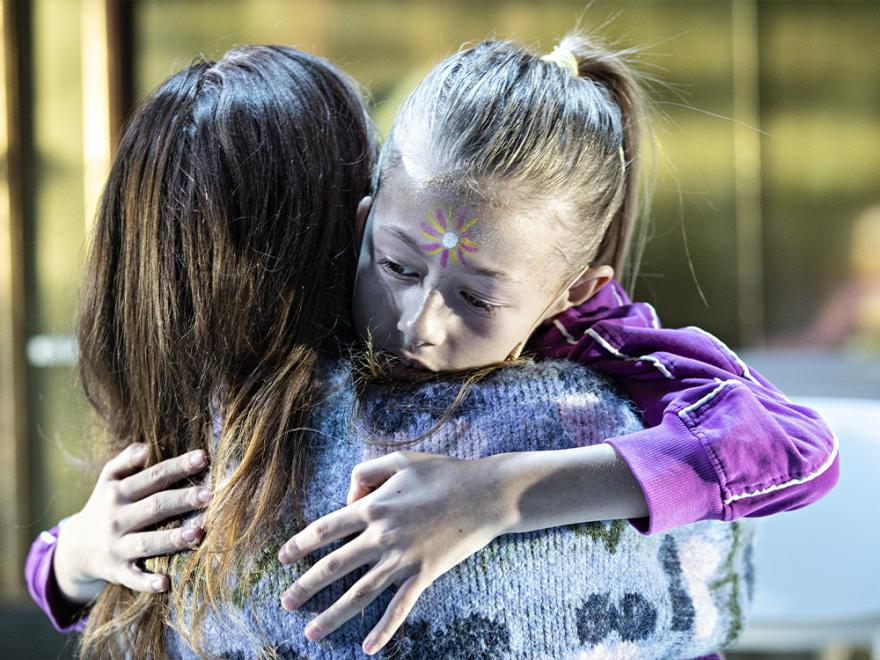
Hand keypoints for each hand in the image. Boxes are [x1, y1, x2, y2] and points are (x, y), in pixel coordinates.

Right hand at [53, 443, 211, 603]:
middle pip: (155, 506)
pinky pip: (133, 578)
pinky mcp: (117, 572)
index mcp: (118, 493)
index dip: (178, 467)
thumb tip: (146, 446)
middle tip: (210, 494)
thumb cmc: (105, 506)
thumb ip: (125, 461)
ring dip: (172, 539)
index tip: (203, 458)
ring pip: (147, 542)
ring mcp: (117, 546)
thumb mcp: (108, 480)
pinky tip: (166, 583)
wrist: (75, 549)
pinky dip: (147, 582)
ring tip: (198, 533)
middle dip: (183, 500)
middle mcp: (117, 518)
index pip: (153, 477)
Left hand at [276, 450, 509, 655]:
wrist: (486, 494)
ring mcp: (403, 558)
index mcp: (374, 506)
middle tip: (286, 602)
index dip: (300, 544)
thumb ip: (367, 471)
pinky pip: (400, 607)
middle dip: (305, 586)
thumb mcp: (401, 460)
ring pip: (360, 593)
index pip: (325, 528)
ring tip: (310, 633)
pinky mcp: (425, 574)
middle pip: (334, 565)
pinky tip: (368, 648)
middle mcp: (382, 535)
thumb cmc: (444, 473)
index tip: (282, 559)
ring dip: (332, 616)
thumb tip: (347, 496)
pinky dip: (383, 629)